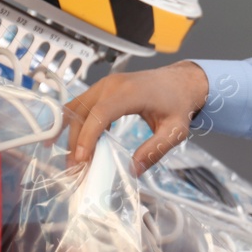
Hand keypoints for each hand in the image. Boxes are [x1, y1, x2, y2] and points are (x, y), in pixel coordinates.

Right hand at [64, 60, 209, 173]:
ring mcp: (105, 84)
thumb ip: (154, 150)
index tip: (82, 158)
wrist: (181, 82)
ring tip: (74, 158)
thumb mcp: (174, 131)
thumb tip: (133, 170)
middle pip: (82, 112)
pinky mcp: (103, 89)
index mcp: (130, 92)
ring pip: (77, 108)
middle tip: (76, 167)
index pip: (100, 113)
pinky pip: (82, 105)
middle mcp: (112, 84)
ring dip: (71, 132)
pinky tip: (78, 142)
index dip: (88, 136)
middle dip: (75, 141)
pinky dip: (75, 122)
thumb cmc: (178, 103)